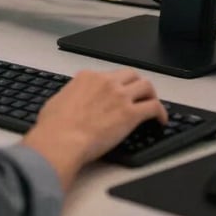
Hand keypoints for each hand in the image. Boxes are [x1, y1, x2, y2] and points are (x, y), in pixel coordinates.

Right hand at [22, 68, 166, 189]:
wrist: (61, 140)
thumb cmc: (54, 127)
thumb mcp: (57, 102)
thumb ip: (69, 98)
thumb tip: (69, 104)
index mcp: (87, 77)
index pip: (108, 75)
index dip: (115, 85)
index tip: (118, 94)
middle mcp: (106, 82)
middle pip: (130, 75)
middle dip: (137, 84)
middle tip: (140, 95)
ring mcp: (120, 96)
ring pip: (146, 86)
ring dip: (151, 95)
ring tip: (153, 105)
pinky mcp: (131, 114)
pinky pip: (154, 107)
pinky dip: (161, 112)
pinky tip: (160, 121)